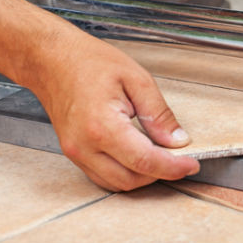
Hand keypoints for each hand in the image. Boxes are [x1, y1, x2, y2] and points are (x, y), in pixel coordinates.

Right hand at [33, 25, 198, 191]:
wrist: (51, 60)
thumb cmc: (88, 62)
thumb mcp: (136, 79)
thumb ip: (159, 113)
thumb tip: (177, 139)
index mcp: (102, 126)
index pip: (144, 161)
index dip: (173, 167)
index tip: (191, 165)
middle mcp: (85, 146)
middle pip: (130, 179)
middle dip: (159, 174)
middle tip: (180, 159)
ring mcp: (76, 152)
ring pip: (115, 183)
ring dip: (142, 176)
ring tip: (161, 157)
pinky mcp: (73, 152)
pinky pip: (102, 175)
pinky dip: (124, 172)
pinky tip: (139, 156)